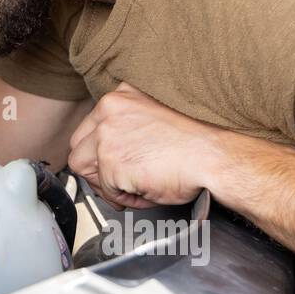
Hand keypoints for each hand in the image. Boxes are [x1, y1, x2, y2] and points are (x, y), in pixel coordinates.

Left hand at [68, 82, 232, 209]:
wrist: (215, 156)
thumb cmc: (197, 142)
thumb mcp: (153, 119)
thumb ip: (126, 126)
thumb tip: (108, 151)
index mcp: (121, 95)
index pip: (91, 127)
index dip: (101, 152)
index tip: (116, 163)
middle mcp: (109, 108)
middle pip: (79, 146)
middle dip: (97, 169)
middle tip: (122, 181)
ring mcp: (107, 134)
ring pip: (83, 168)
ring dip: (107, 184)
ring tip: (137, 186)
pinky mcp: (111, 160)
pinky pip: (107, 190)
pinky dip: (126, 198)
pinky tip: (148, 190)